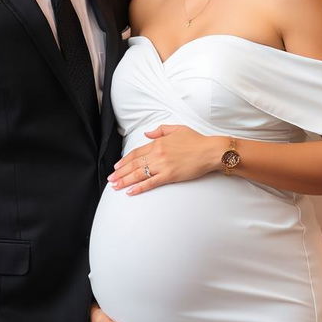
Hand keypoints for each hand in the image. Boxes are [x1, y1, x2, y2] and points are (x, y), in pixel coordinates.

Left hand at [107, 125, 223, 194]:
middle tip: (111, 179)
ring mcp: (162, 165)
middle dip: (120, 172)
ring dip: (125, 181)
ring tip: (115, 186)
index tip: (117, 166)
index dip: (124, 160)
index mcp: (158, 143)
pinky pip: (150, 183)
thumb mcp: (177, 129)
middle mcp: (157, 154)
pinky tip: (131, 192)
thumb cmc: (196, 141)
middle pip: (134, 164)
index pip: (136, 152)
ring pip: (139, 174)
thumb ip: (160, 131)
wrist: (210, 151)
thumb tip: (146, 134)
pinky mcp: (169, 176)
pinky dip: (139, 188)